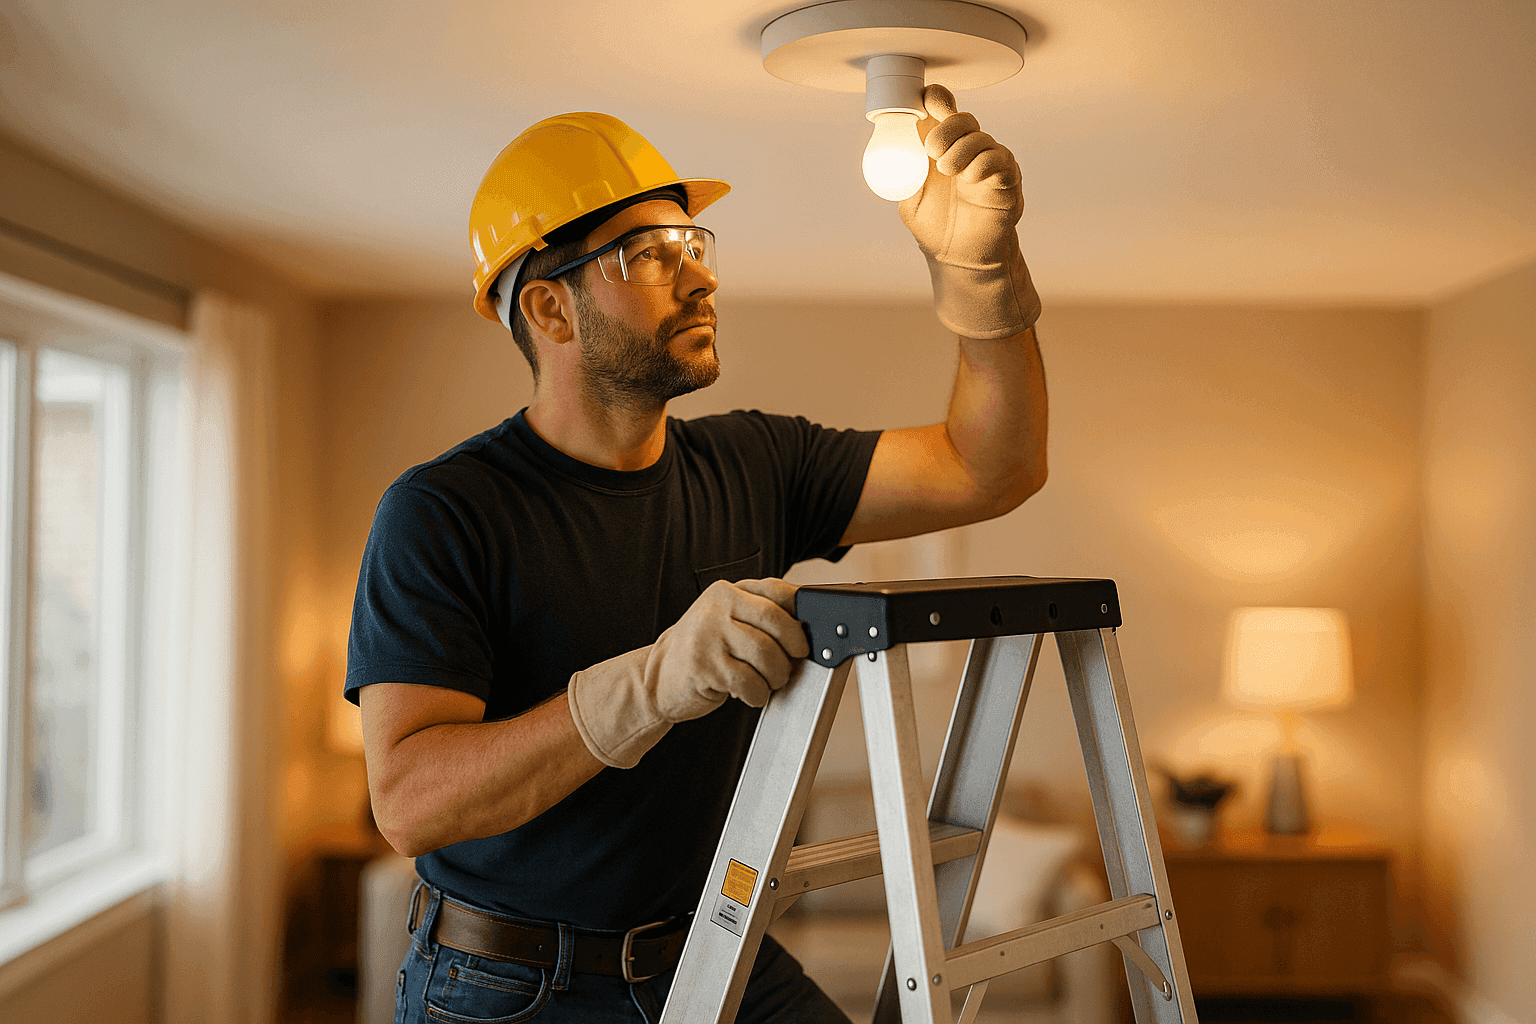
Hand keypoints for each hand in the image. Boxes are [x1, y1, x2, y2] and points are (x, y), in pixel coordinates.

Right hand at [567, 578, 809, 766]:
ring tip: (768, 681)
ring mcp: (709, 635)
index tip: (806, 636)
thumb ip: (760, 615)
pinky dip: (758, 694)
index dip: (801, 615)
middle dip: (793, 650)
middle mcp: (718, 607)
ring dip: (776, 676)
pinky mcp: (704, 666)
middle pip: (777, 623)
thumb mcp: (728, 621)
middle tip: (791, 664)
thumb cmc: (704, 650)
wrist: (657, 677)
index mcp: (728, 591)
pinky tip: (750, 693)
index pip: (778, 593)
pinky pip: (749, 682)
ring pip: (767, 655)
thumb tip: (806, 627)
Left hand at [898, 84, 1041, 339]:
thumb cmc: (938, 228)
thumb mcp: (910, 197)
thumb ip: (904, 172)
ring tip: (948, 170)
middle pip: (963, 118)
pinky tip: (969, 175)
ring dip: (961, 149)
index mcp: (943, 148)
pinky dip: (982, 163)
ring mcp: (989, 162)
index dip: (934, 99)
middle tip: (932, 150)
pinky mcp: (1006, 180)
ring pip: (980, 137)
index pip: (942, 110)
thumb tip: (889, 148)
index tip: (924, 101)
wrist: (959, 260)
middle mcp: (968, 150)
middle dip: (945, 128)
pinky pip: (998, 160)